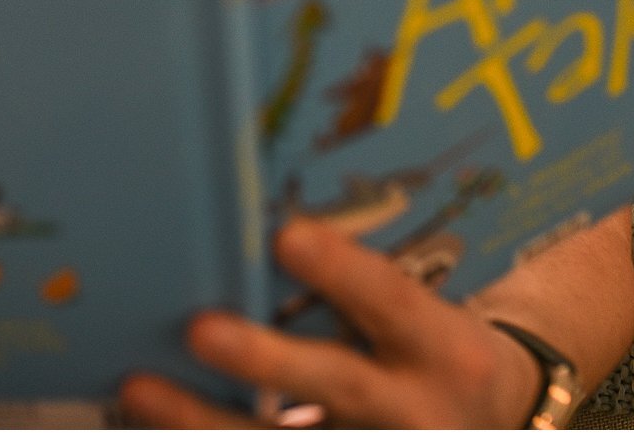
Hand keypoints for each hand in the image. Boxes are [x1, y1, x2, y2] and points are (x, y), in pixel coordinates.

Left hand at [118, 218, 541, 427]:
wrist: (494, 428)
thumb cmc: (436, 350)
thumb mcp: (431, 314)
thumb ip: (365, 281)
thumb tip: (267, 221)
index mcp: (445, 348)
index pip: (392, 302)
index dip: (342, 272)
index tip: (288, 235)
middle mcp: (415, 411)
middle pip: (337, 385)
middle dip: (264, 360)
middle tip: (199, 328)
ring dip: (205, 421)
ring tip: (139, 388)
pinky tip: (150, 424)